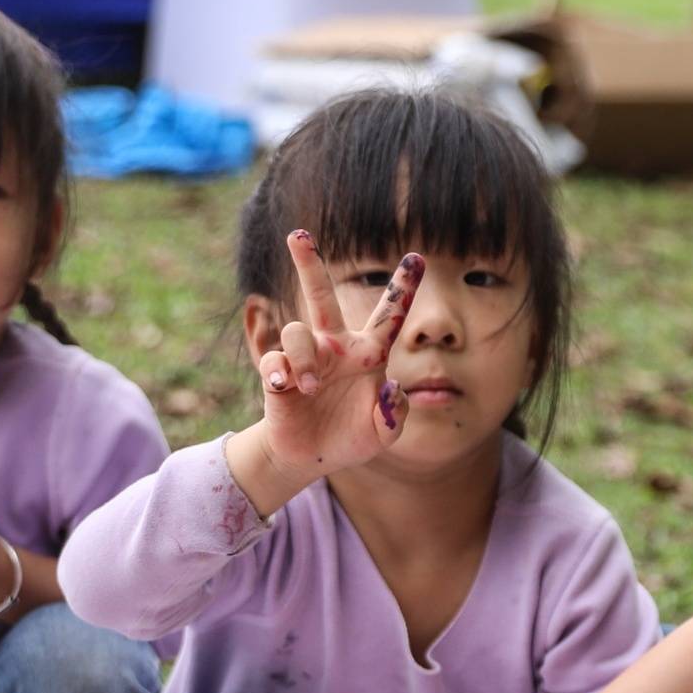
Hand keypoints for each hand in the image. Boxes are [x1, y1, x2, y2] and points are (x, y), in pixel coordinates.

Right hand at [249, 233, 422, 482]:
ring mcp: (305, 358)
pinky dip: (279, 371)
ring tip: (312, 388)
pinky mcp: (278, 375)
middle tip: (298, 234)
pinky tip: (283, 386)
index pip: (387, 316)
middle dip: (309, 264)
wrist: (312, 457)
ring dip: (304, 360)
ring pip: (296, 332)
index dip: (403, 288)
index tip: (418, 257)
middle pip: (320, 296)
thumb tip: (391, 388)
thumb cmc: (353, 437)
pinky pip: (274, 360)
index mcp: (368, 354)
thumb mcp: (383, 432)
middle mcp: (335, 346)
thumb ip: (395, 414)